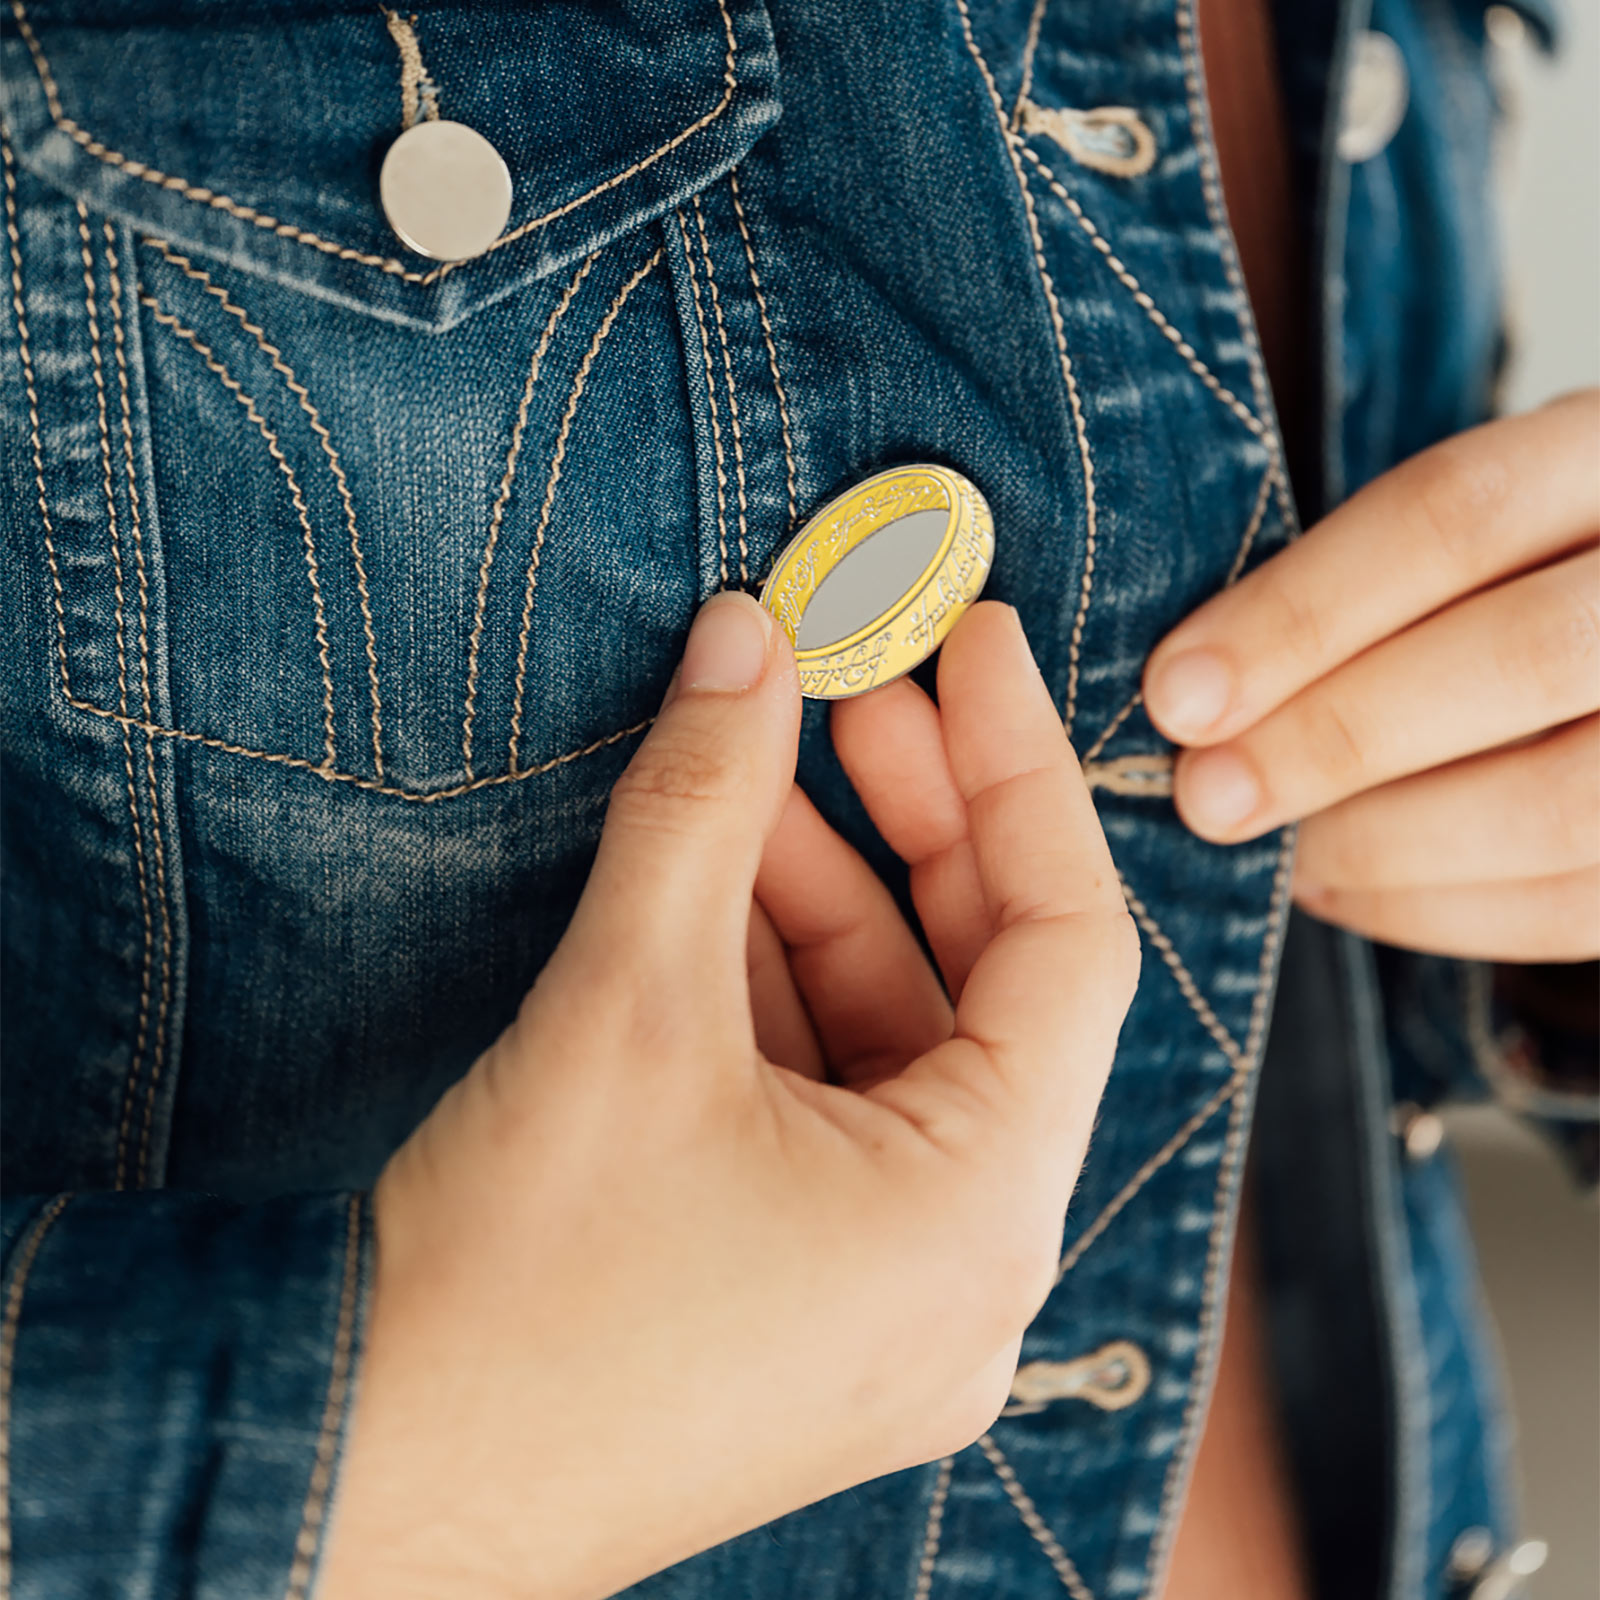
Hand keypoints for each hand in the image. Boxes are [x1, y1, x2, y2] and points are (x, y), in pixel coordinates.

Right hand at [321, 597, 1138, 1599]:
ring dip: (820, 906)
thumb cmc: (515, 1280)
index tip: (974, 643)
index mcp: (983, 1218)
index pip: (1072, 944)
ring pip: (895, 1051)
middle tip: (853, 690)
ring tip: (741, 788)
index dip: (1021, 770)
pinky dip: (781, 1004)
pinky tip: (708, 907)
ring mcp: (888, 1307)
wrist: (363, 1478)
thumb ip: (707, 801)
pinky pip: (834, 1119)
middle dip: (914, 826)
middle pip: (988, 993)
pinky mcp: (805, 1312)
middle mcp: (967, 1277)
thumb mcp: (630, 1002)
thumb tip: (747, 640)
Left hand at [1143, 389, 1598, 961]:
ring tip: (1275, 853)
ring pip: (1561, 800)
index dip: (1301, 614)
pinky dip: (1435, 910)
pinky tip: (1340, 888)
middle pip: (1518, 656)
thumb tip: (1196, 696)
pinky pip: (1576, 901)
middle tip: (1205, 797)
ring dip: (1381, 842)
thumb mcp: (1462, 532)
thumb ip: (1360, 586)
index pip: (1459, 515)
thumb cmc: (1507, 581)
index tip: (1177, 695)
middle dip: (1332, 739)